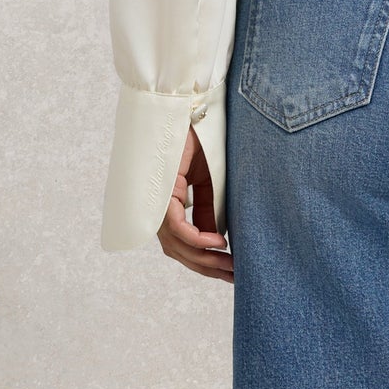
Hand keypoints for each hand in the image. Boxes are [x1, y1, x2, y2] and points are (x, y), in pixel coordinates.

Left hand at [157, 127, 233, 282]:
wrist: (189, 110)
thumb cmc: (197, 140)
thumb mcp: (208, 182)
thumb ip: (208, 211)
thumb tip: (216, 241)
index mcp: (165, 204)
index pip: (182, 243)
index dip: (205, 260)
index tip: (230, 270)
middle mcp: (156, 207)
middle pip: (178, 250)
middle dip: (207, 267)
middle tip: (234, 277)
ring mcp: (155, 202)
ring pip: (177, 244)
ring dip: (205, 259)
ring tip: (230, 265)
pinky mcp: (160, 194)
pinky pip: (177, 227)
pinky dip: (198, 238)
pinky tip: (218, 244)